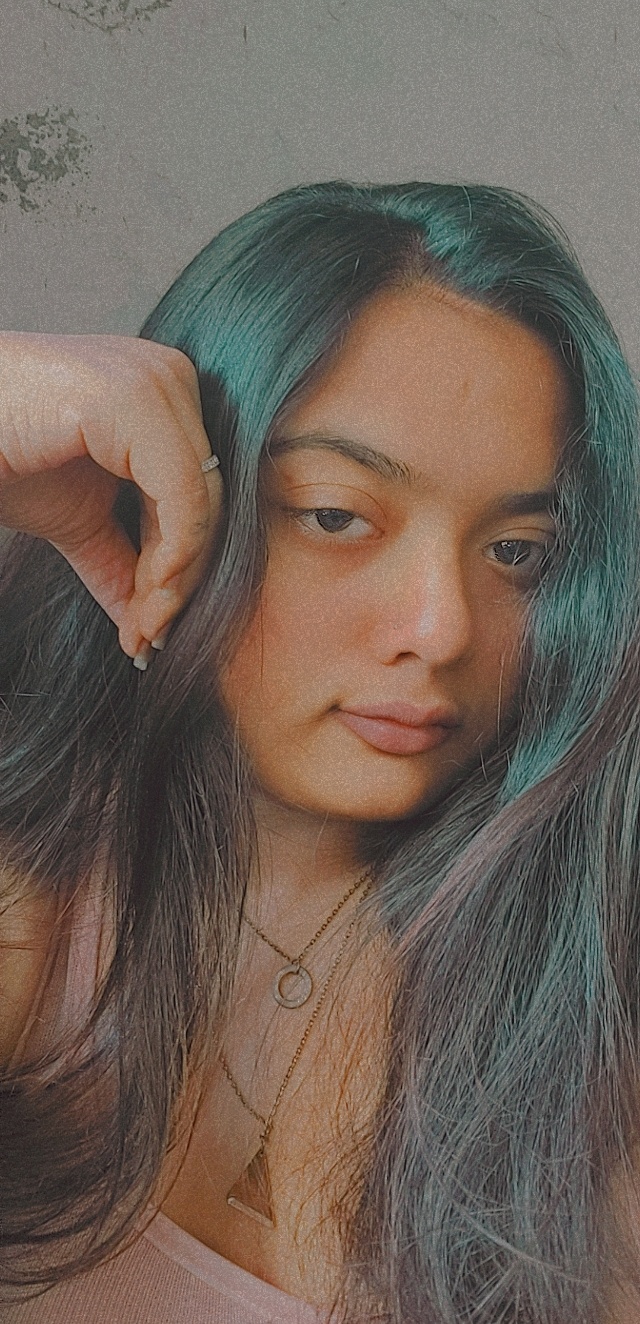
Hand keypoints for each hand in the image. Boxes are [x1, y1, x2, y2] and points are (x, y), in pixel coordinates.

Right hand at [0, 332, 221, 659]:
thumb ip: (124, 561)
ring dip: (177, 579)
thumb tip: (154, 624)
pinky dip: (173, 556)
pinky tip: (150, 597)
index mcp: (164, 394)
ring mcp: (155, 381)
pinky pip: (182, 494)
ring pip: (204, 501)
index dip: (185, 568)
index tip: (154, 630)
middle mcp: (170, 376)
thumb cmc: (2, 454)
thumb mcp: (77, 519)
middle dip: (183, 580)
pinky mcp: (135, 399)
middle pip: (210, 498)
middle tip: (150, 637)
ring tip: (144, 627)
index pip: (202, 491)